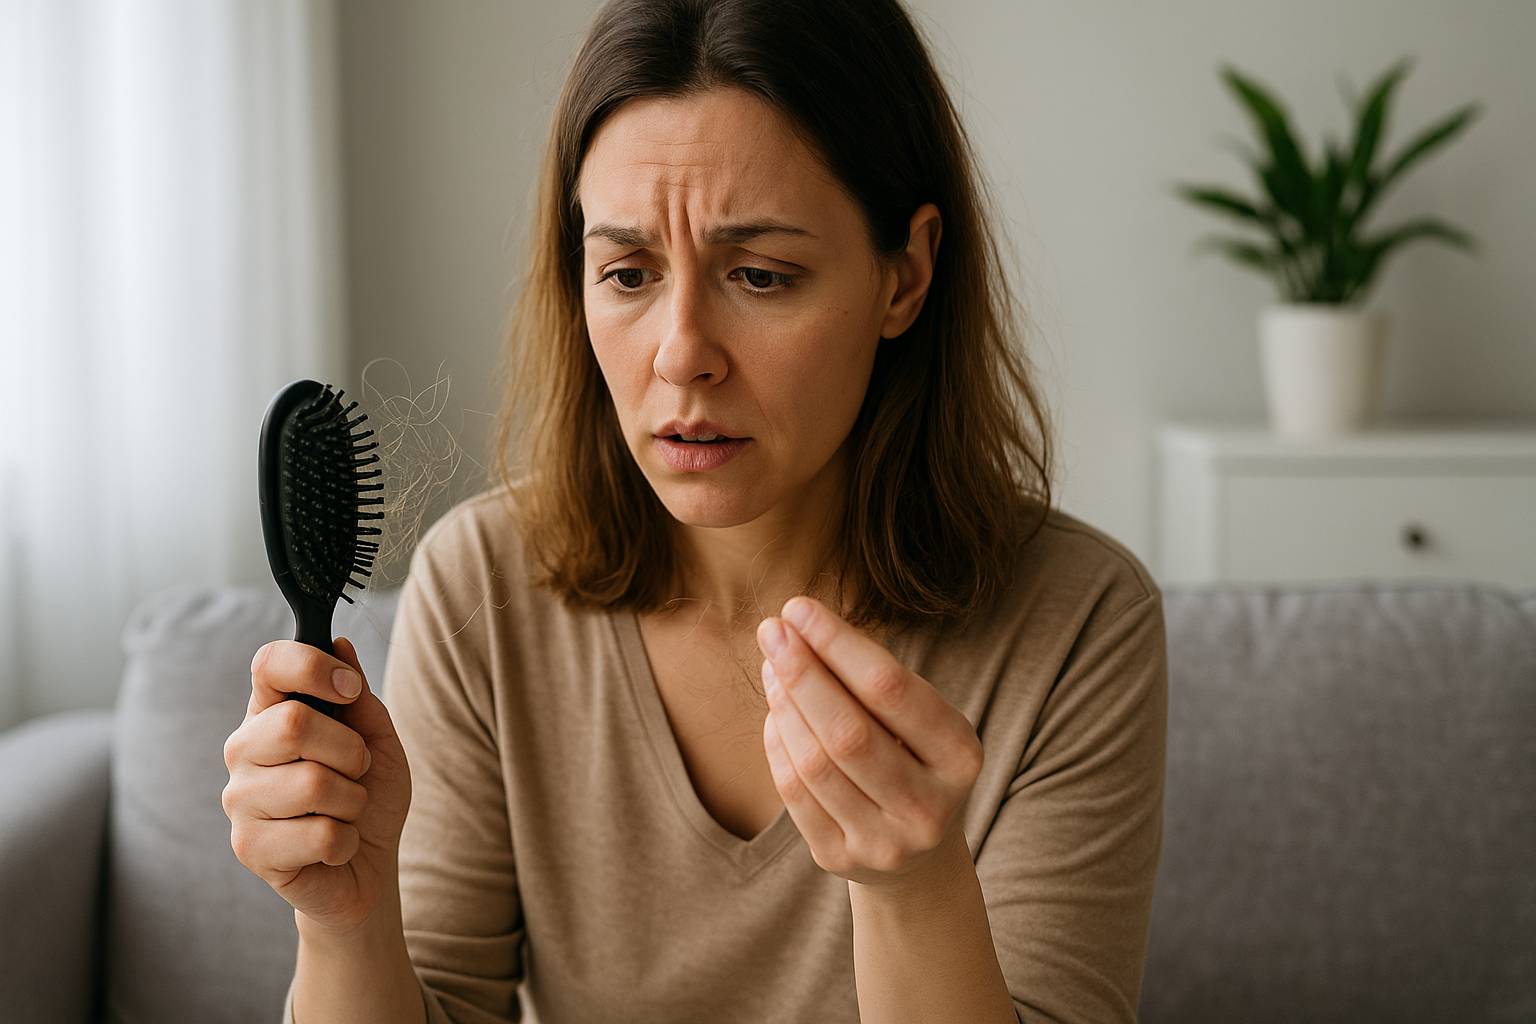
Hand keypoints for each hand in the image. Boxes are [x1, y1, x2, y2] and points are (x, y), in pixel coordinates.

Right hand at [222, 637, 412, 939]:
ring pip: (313, 783)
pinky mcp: (248, 847)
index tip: (349, 689)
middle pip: (293, 724)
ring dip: (352, 801)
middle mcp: (244, 749)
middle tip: (355, 770)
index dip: (312, 667)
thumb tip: (340, 643)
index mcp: (271, 712)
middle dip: (350, 751)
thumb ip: (358, 697)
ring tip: (342, 811)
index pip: (268, 664)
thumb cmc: (368, 797)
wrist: (365, 867)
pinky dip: (345, 840)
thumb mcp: (377, 740)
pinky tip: (331, 845)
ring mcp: (240, 799)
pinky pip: (320, 834)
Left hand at [755, 596, 983, 889]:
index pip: (890, 689)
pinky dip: (777, 746)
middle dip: (802, 673)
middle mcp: (929, 807)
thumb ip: (871, 682)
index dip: (838, 644)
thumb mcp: (920, 720)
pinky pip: (795, 795)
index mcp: (961, 757)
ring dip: (785, 706)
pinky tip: (774, 712)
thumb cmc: (913, 758)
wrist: (919, 853)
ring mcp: (885, 842)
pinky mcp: (841, 860)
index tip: (798, 608)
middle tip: (772, 631)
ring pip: (816, 764)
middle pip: (848, 731)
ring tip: (772, 667)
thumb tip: (798, 630)